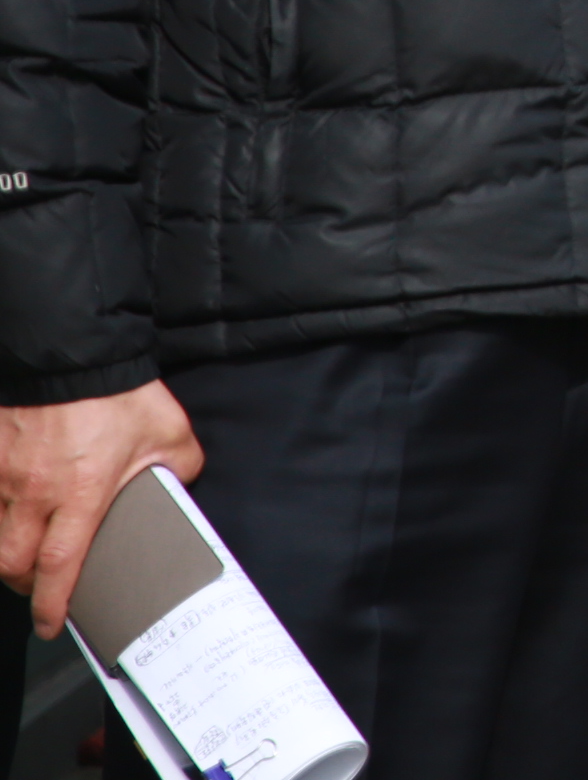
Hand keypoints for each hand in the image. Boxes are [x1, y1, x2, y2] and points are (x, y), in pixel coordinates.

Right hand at [0, 379, 202, 636]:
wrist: (71, 351)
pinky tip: (12, 513)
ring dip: (6, 551)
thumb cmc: (118, 391)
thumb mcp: (168, 431)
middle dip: (23, 583)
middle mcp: (33, 492)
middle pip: (11, 562)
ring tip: (26, 551)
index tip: (52, 624)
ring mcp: (2, 476)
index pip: (58, 565)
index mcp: (80, 493)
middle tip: (39, 587)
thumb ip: (179, 467)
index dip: (52, 603)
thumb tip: (181, 488)